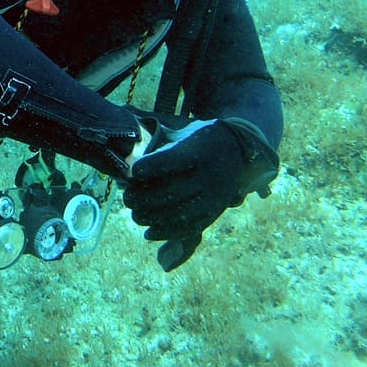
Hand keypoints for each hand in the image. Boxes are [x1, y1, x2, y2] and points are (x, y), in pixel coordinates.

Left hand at [124, 115, 278, 270]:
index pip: (168, 162)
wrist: (238, 150)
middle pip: (170, 192)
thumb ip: (157, 148)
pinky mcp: (215, 212)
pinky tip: (149, 232)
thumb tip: (128, 170)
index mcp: (200, 150)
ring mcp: (215, 197)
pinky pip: (190, 229)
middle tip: (128, 198)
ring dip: (151, 218)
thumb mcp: (181, 134)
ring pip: (179, 214)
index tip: (131, 172)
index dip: (145, 169)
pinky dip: (166, 233)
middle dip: (142, 198)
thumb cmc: (198, 140)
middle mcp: (210, 175)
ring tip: (135, 214)